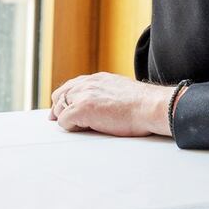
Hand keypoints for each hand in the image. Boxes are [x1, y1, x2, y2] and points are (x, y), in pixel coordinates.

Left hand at [48, 72, 175, 135]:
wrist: (150, 106)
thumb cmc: (143, 105)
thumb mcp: (121, 92)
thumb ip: (107, 94)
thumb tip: (103, 105)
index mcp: (98, 79)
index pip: (72, 86)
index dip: (66, 99)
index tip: (63, 110)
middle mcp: (88, 83)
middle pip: (60, 95)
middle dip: (59, 109)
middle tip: (59, 121)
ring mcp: (83, 95)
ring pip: (60, 108)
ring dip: (67, 119)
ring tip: (82, 127)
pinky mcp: (81, 109)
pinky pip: (64, 121)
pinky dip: (71, 128)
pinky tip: (86, 130)